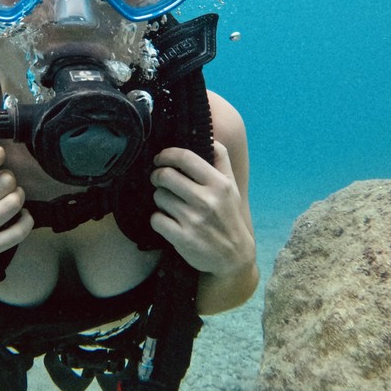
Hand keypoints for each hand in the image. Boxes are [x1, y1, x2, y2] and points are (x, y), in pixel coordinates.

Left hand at [150, 142, 254, 276]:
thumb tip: (209, 134)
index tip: (161, 158)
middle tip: (160, 180)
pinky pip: (156, 219)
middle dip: (158, 176)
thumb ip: (220, 159)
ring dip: (159, 198)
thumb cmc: (229, 215)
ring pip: (159, 196)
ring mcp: (194, 220)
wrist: (234, 256)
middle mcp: (207, 200)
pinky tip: (168, 221)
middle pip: (166, 175)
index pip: (185, 157)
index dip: (167, 154)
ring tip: (169, 203)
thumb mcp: (231, 186)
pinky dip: (158, 219)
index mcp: (219, 184)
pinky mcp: (182, 238)